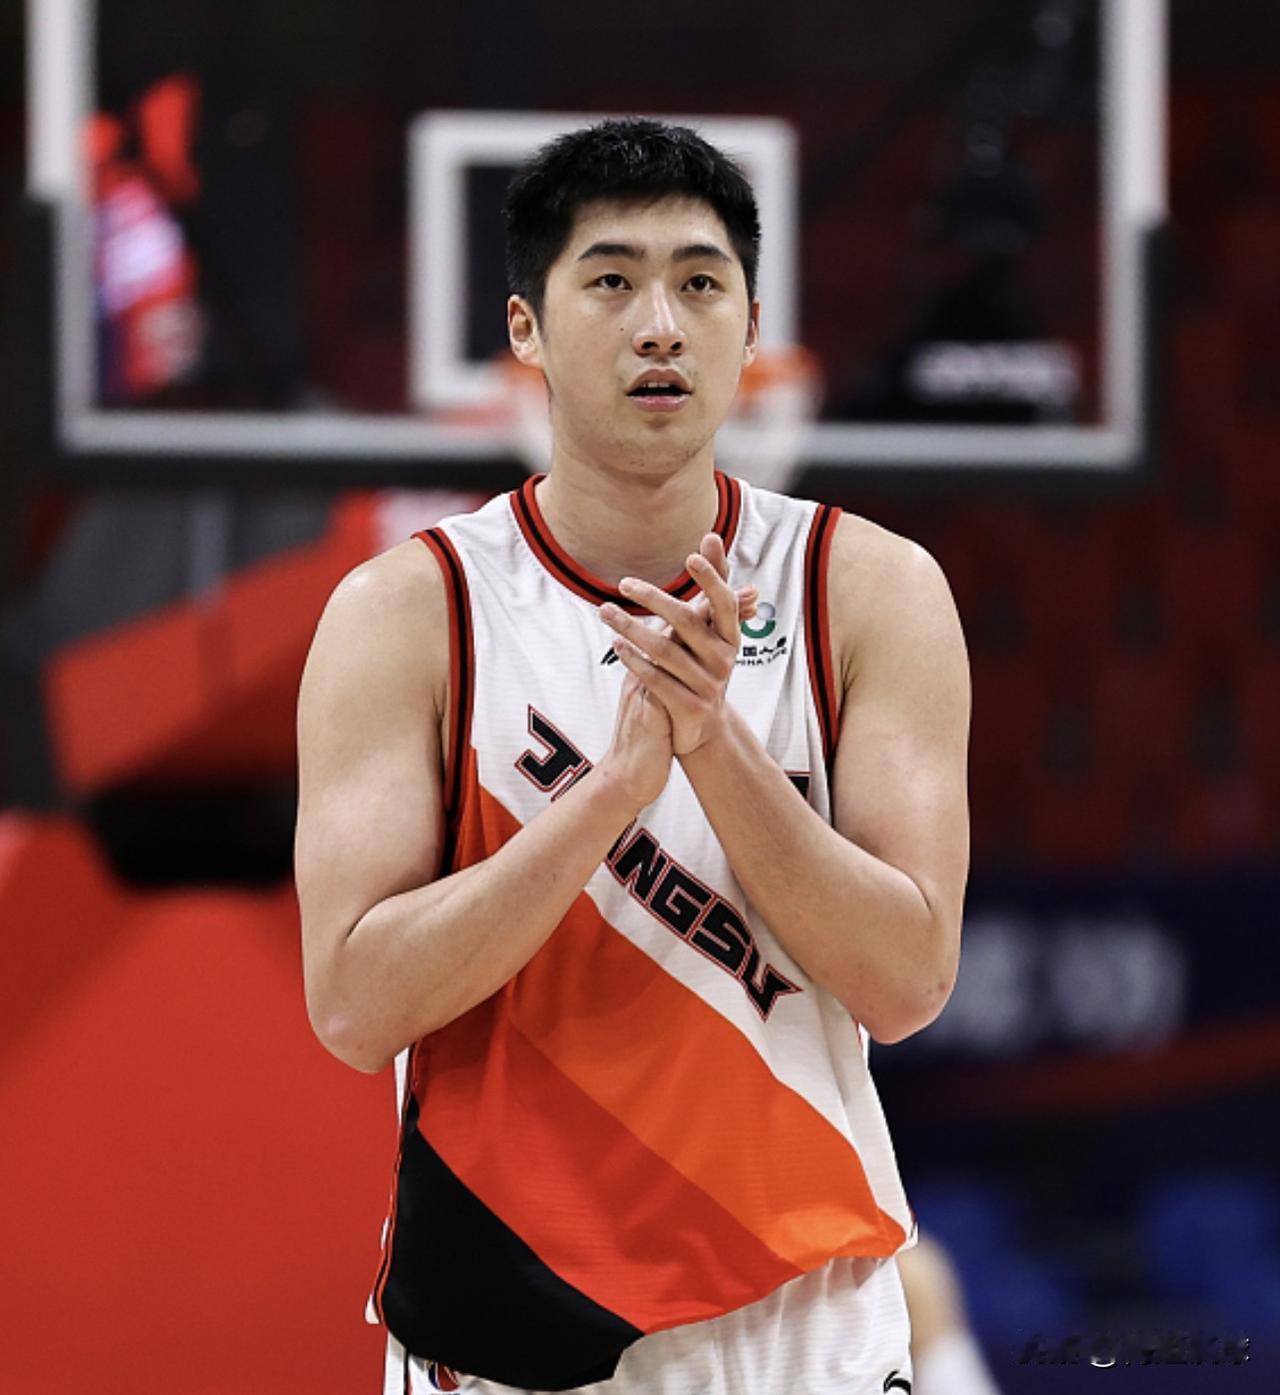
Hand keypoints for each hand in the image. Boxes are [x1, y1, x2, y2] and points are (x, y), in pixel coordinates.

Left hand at [599, 534, 745, 756]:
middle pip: (687, 622)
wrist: (701, 730)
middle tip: (623, 582)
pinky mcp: (691, 709)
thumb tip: (711, 534)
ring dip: (631, 628)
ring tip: (605, 612)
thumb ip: (709, 585)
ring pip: (665, 651)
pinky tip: (617, 646)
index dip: (712, 579)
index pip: (724, 602)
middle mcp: (725, 660)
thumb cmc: (700, 667)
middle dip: (654, 599)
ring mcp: (710, 686)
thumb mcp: (708, 630)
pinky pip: (657, 681)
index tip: (691, 557)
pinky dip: (634, 662)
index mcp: (731, 637)